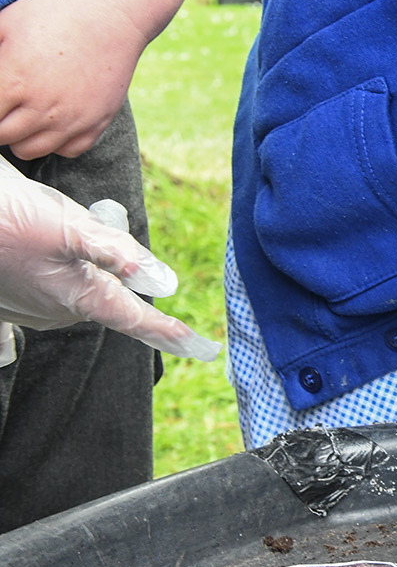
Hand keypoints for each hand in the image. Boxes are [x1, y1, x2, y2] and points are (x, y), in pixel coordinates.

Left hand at [0, 0, 149, 158]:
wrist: (112, 9)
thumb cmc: (54, 10)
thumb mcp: (3, 24)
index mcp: (13, 82)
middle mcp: (42, 108)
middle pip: (2, 136)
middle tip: (4, 103)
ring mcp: (73, 118)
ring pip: (30, 150)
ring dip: (20, 136)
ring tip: (21, 115)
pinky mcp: (98, 120)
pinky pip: (69, 150)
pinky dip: (56, 141)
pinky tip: (51, 120)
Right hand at [0, 160, 220, 359]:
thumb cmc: (10, 216)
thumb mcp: (72, 227)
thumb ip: (120, 255)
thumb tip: (165, 283)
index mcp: (79, 296)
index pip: (136, 320)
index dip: (172, 334)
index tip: (206, 350)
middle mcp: (56, 310)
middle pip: (107, 296)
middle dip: (112, 269)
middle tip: (81, 225)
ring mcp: (28, 307)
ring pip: (77, 288)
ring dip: (79, 263)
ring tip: (50, 227)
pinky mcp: (7, 297)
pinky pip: (42, 294)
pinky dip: (50, 280)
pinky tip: (29, 284)